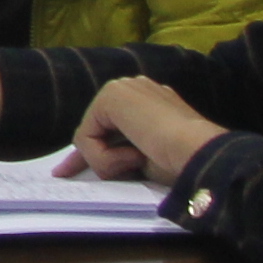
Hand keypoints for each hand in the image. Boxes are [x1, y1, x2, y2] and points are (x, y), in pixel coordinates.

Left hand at [58, 76, 221, 183]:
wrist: (198, 152)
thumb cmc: (181, 161)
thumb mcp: (145, 158)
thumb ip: (123, 153)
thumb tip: (97, 164)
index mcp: (149, 101)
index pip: (108, 126)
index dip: (93, 151)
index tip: (67, 170)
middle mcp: (134, 88)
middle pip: (95, 129)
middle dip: (87, 156)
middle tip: (64, 174)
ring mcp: (123, 88)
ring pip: (90, 136)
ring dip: (106, 161)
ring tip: (138, 161)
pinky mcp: (112, 95)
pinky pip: (86, 137)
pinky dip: (102, 157)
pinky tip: (132, 156)